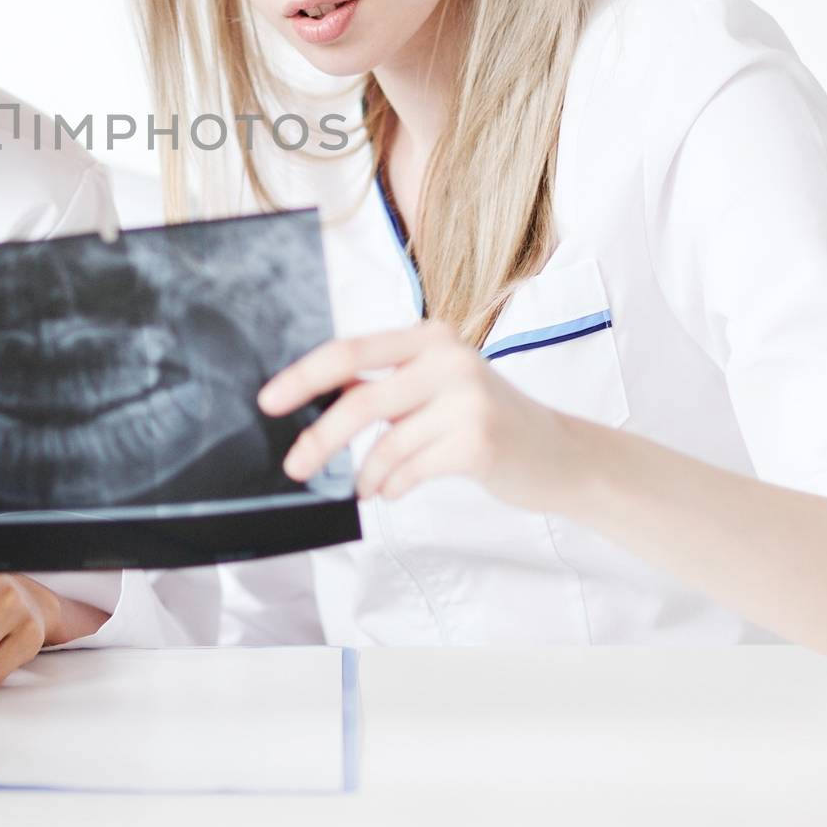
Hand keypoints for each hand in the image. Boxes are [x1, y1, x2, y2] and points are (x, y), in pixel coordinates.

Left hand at [258, 321, 585, 511]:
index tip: (267, 401)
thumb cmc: (484, 421)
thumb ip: (383, 387)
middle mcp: (447, 358)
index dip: (303, 376)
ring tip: (363, 487)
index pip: (350, 350)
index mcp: (428, 337)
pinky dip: (392, 485)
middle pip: (359, 398)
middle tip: (294, 465)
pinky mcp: (479, 439)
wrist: (559, 454)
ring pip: (384, 442)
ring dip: (363, 474)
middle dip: (320, 437)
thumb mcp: (434, 388)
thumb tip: (311, 402)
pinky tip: (392, 490)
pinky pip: (410, 469)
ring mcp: (467, 398)